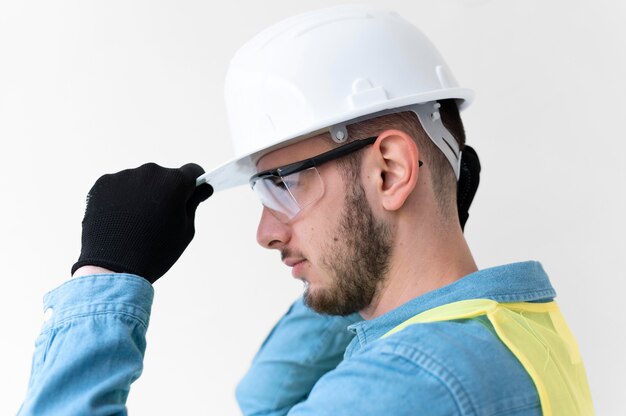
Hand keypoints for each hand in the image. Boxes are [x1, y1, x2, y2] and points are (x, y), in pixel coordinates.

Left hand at [72, 163, 212, 282]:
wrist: (113, 268)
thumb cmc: (155, 252)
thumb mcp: (186, 230)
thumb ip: (194, 203)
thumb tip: (201, 188)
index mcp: (174, 182)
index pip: (192, 171)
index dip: (194, 184)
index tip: (190, 194)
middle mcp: (149, 172)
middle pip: (164, 176)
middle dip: (165, 192)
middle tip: (159, 217)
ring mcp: (123, 176)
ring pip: (140, 181)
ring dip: (141, 194)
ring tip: (136, 222)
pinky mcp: (102, 184)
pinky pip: (118, 186)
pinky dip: (121, 198)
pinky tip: (120, 220)